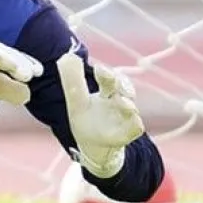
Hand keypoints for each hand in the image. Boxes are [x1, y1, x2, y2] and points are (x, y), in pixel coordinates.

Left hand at [56, 50, 144, 177]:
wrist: (93, 146)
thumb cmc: (87, 119)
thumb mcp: (76, 101)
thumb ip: (72, 81)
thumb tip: (66, 56)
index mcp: (107, 92)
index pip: (109, 79)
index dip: (106, 73)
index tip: (98, 69)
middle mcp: (119, 102)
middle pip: (124, 89)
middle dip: (119, 83)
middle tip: (109, 79)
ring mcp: (125, 118)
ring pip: (131, 108)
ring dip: (127, 104)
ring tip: (121, 100)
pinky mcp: (127, 133)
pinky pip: (136, 127)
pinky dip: (134, 122)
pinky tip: (132, 118)